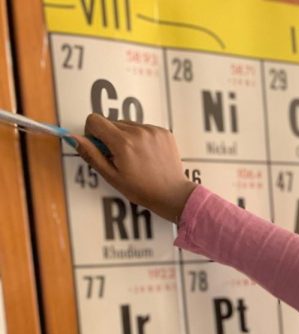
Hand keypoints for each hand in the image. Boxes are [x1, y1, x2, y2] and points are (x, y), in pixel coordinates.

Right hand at [71, 113, 198, 222]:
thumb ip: (91, 154)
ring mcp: (153, 131)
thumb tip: (73, 138)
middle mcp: (139, 132)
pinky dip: (141, 137)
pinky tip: (147, 155)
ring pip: (128, 124)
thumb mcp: (111, 176)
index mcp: (123, 143)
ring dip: (126, 136)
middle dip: (110, 137)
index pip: (95, 120)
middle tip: (119, 157)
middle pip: (111, 122)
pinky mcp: (164, 132)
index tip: (99, 146)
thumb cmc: (142, 189)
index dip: (92, 132)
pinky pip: (144, 127)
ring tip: (135, 157)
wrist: (172, 194)